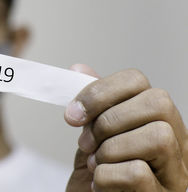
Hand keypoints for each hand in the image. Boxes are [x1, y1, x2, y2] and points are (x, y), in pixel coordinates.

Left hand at [65, 64, 187, 191]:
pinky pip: (139, 173)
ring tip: (95, 164)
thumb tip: (78, 69)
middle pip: (158, 102)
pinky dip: (107, 176)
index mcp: (156, 119)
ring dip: (111, 149)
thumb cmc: (98, 173)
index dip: (100, 91)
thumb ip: (92, 104)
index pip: (138, 81)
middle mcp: (177, 142)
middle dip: (109, 119)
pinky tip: (99, 184)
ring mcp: (175, 172)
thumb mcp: (93, 133)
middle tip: (87, 142)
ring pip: (158, 136)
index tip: (72, 114)